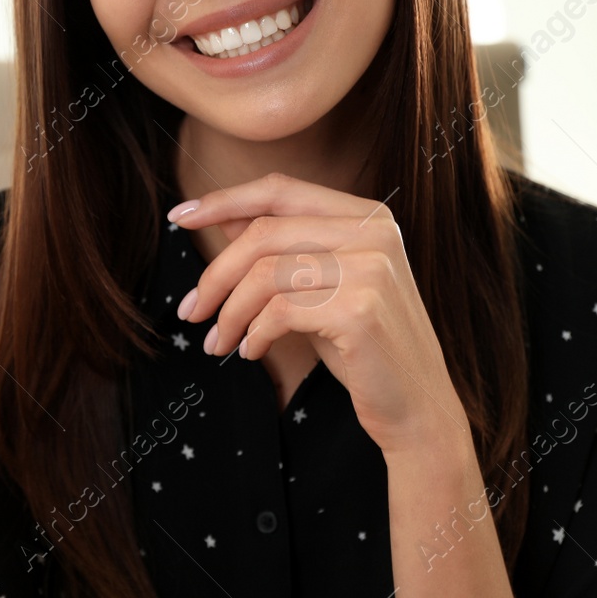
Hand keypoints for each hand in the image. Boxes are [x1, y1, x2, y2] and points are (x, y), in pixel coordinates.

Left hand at [171, 172, 471, 453]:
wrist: (418, 408)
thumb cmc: (363, 346)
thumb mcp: (320, 286)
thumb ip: (282, 249)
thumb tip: (222, 217)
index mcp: (367, 215)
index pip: (280, 190)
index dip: (224, 200)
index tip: (178, 218)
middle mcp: (374, 231)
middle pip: (264, 233)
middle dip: (216, 274)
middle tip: (191, 311)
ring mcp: (372, 267)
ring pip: (265, 274)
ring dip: (229, 313)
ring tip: (218, 343)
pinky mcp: (361, 309)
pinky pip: (280, 311)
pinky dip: (254, 333)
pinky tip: (251, 351)